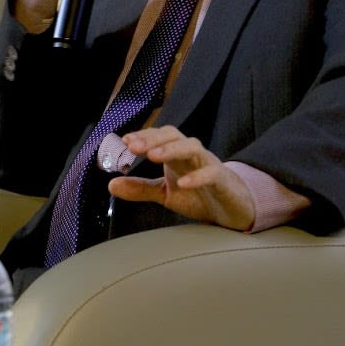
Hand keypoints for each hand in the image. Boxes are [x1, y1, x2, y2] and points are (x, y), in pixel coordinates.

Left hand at [108, 126, 254, 230]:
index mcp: (176, 155)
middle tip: (133, 146)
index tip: (123, 141)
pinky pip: (211, 173)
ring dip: (171, 149)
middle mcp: (191, 155)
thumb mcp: (165, 194)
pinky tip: (183, 183)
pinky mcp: (222, 181)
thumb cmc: (199, 195)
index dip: (142, 136)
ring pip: (192, 147)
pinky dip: (197, 176)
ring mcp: (208, 165)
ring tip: (153, 156)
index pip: (158, 136)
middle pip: (173, 135)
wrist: (233, 210)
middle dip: (152, 138)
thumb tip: (111, 184)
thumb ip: (140, 188)